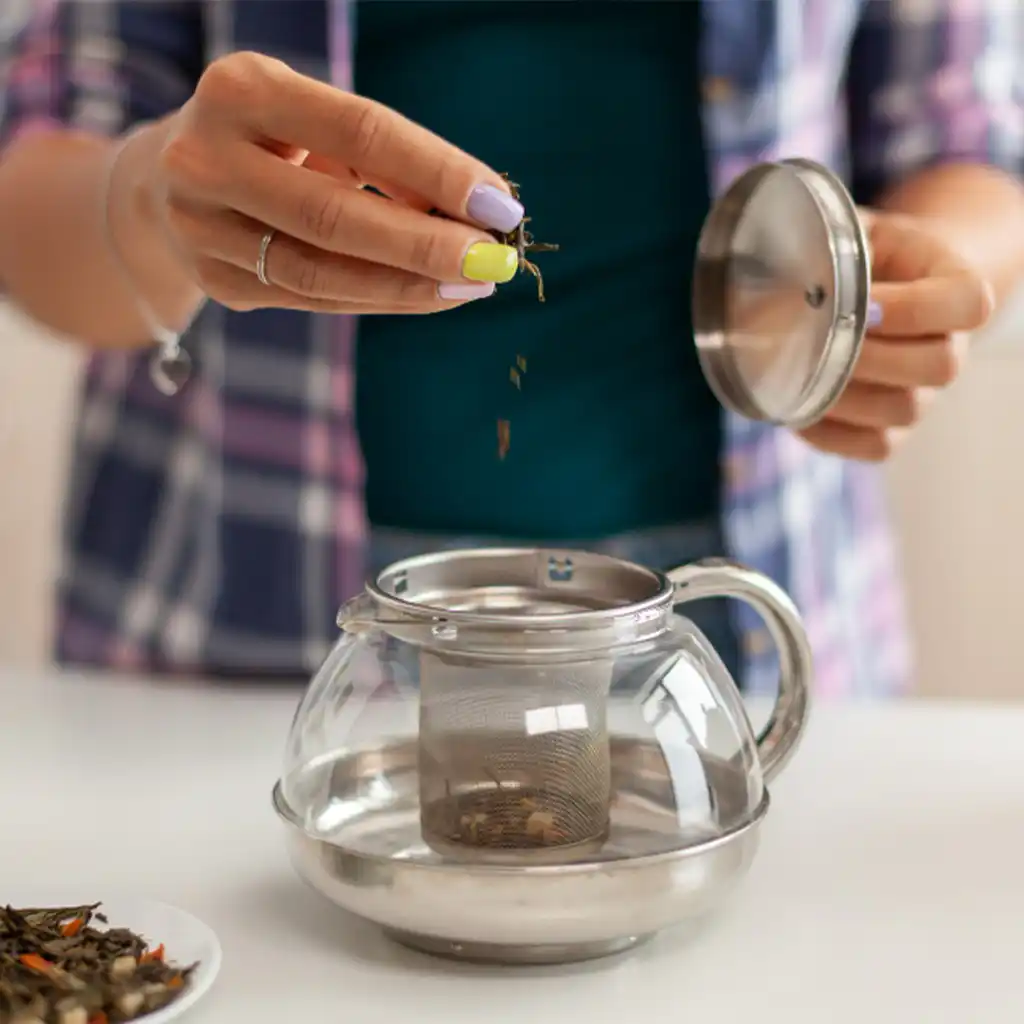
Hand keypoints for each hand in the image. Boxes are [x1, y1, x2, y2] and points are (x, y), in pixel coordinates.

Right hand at [129, 52, 524, 314]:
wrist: (166, 180)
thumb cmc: (273, 143)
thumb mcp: (320, 126)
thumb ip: (387, 164)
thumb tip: (472, 216)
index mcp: (243, 90)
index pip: (360, 131)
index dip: (437, 172)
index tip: (500, 205)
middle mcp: (207, 157)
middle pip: (334, 216)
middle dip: (426, 245)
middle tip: (492, 262)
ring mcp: (201, 226)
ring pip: (321, 273)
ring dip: (407, 285)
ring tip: (469, 286)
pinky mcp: (214, 280)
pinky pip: (312, 300)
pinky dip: (378, 299)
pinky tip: (426, 295)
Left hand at [798, 210, 994, 461]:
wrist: (871, 288)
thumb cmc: (859, 255)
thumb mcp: (850, 233)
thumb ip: (829, 247)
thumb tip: (776, 288)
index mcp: (955, 285)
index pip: (968, 303)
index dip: (914, 309)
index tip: (861, 300)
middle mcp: (951, 346)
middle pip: (940, 365)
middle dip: (872, 356)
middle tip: (821, 339)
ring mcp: (923, 393)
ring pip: (904, 411)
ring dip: (847, 395)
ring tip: (801, 373)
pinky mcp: (892, 429)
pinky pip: (873, 446)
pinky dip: (831, 434)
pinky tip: (796, 407)